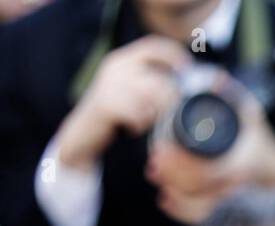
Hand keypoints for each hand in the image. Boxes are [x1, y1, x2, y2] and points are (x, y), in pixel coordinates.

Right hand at [56, 35, 189, 169]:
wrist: (84, 128)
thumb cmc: (116, 109)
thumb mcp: (130, 87)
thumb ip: (150, 80)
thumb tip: (183, 84)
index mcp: (123, 59)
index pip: (152, 45)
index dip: (173, 53)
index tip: (188, 66)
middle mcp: (116, 67)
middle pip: (157, 79)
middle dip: (171, 97)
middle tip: (174, 109)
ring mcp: (109, 84)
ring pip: (150, 98)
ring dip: (155, 113)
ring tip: (148, 120)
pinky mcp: (105, 104)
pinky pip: (137, 114)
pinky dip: (141, 123)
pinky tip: (135, 127)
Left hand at [147, 77, 274, 223]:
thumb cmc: (261, 141)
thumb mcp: (250, 116)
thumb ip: (233, 98)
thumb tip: (216, 79)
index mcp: (252, 162)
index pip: (212, 169)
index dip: (183, 163)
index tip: (160, 152)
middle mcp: (250, 187)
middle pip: (205, 189)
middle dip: (175, 177)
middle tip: (153, 166)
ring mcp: (242, 205)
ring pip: (204, 209)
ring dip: (177, 196)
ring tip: (157, 178)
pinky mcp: (232, 216)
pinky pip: (206, 219)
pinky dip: (183, 211)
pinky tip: (165, 200)